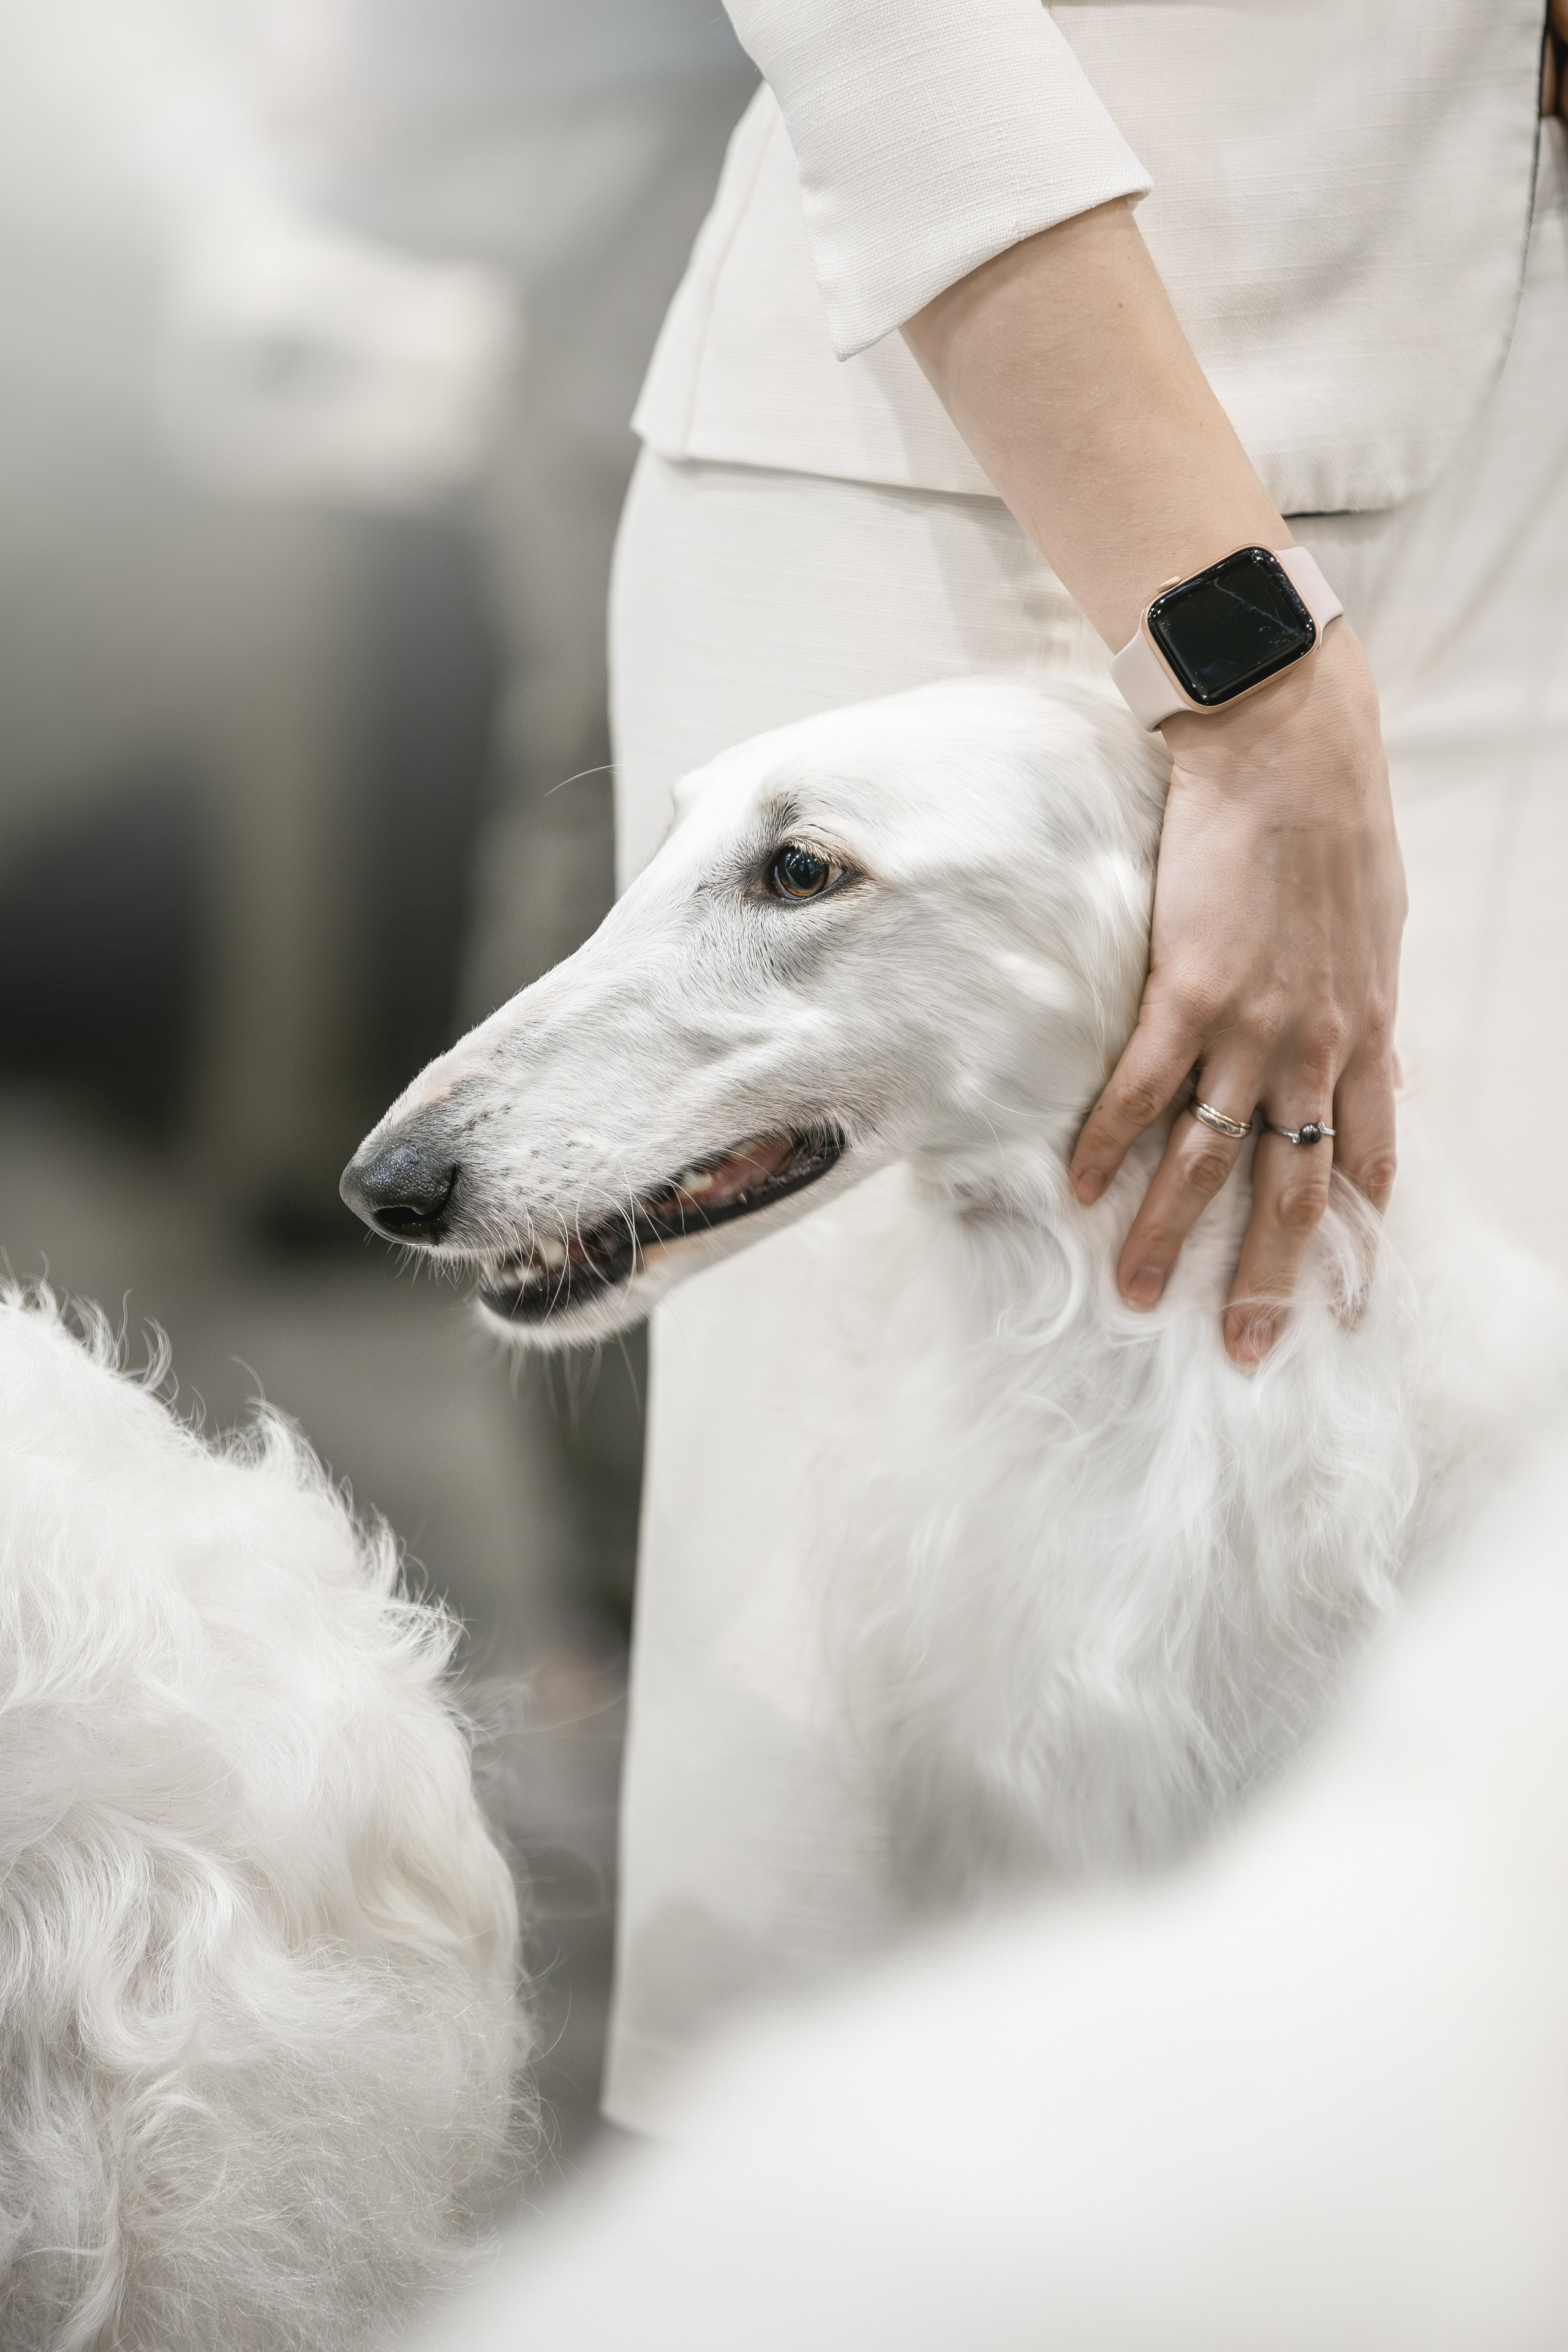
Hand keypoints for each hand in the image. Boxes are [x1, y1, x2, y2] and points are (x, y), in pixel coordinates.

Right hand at [1069, 623, 1405, 1364]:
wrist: (1290, 750)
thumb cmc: (1337, 827)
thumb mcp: (1378, 933)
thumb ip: (1365, 1009)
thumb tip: (1372, 1059)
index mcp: (1367, 1034)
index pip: (1367, 1164)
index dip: (1353, 1242)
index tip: (1338, 1303)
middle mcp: (1314, 1047)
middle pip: (1293, 1192)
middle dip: (1265, 1280)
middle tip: (1242, 1348)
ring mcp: (1250, 1024)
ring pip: (1210, 1162)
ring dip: (1167, 1237)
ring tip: (1135, 1294)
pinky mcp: (1186, 991)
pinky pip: (1142, 1092)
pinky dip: (1107, 1146)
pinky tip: (1074, 1188)